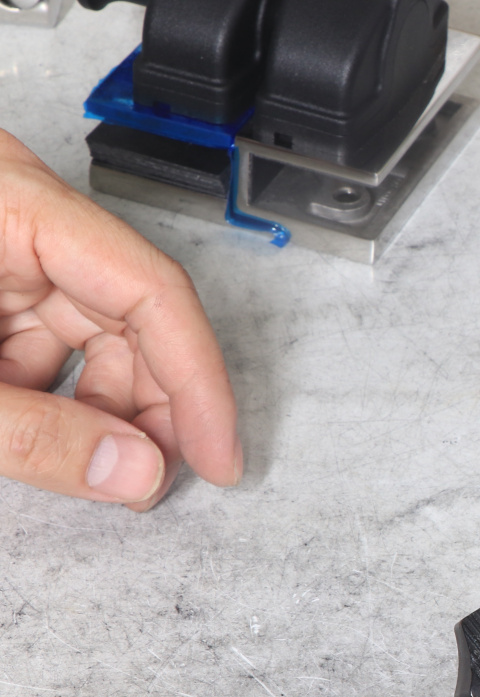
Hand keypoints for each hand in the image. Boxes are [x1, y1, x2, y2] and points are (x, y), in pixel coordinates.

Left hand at [0, 129, 240, 509]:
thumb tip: (133, 474)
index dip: (197, 382)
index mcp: (10, 199)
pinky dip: (50, 398)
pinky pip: (44, 341)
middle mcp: (17, 213)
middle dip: (148, 406)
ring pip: (92, 334)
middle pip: (131, 313)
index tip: (220, 453)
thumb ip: (32, 432)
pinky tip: (46, 435)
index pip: (151, 289)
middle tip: (153, 478)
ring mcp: (0, 244)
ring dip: (99, 409)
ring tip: (96, 467)